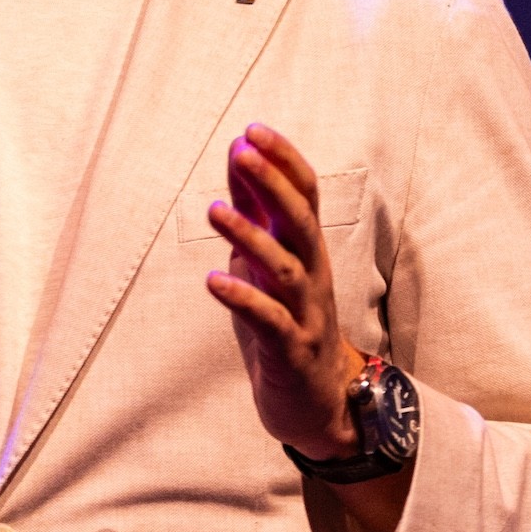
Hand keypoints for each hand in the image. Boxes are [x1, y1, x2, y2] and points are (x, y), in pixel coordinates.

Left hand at [202, 125, 363, 458]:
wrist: (317, 402)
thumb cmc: (286, 322)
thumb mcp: (266, 261)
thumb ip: (254, 212)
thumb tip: (237, 153)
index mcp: (308, 251)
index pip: (306, 195)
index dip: (283, 161)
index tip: (253, 128)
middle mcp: (314, 276)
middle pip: (302, 222)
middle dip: (273, 185)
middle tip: (243, 151)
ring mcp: (306, 314)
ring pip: (286, 269)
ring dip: (250, 237)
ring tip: (213, 211)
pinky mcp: (292, 351)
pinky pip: (271, 322)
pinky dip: (244, 299)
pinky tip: (215, 281)